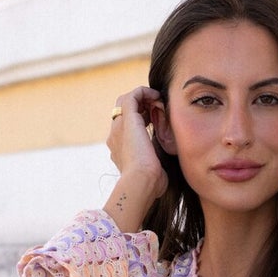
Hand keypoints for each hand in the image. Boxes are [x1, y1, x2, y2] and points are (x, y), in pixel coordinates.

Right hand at [104, 87, 167, 229]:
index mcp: (119, 148)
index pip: (127, 126)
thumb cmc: (150, 184)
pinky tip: (158, 97)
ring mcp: (119, 127)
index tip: (158, 119)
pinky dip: (145, 92)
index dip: (142, 118)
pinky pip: (132, 95)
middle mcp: (115, 136)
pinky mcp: (126, 119)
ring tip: (159, 101)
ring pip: (127, 101)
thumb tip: (162, 167)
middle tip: (158, 108)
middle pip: (124, 111)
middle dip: (142, 106)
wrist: (141, 182)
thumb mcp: (152, 171)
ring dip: (144, 98)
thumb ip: (154, 164)